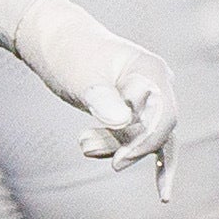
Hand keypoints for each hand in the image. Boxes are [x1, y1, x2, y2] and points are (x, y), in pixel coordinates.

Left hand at [16, 0, 180, 192]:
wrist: (54, 41)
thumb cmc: (70, 53)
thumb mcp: (82, 76)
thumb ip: (102, 99)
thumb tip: (121, 122)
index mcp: (151, 72)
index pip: (164, 118)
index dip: (146, 143)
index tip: (118, 162)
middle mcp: (155, 86)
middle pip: (157, 132)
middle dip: (128, 148)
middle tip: (87, 147)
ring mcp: (144, 99)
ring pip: (142, 139)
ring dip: (112, 147)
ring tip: (82, 141)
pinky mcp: (130, 110)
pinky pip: (137, 139)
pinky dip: (123, 151)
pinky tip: (137, 178)